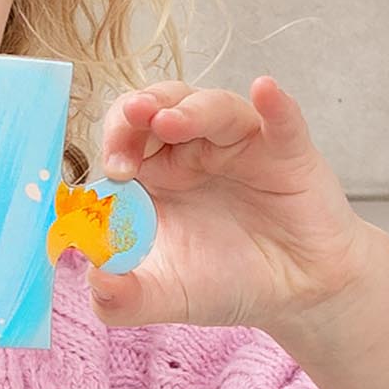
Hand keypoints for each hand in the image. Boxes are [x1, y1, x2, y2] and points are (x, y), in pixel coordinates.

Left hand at [85, 75, 383, 335]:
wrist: (294, 297)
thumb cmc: (227, 283)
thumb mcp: (167, 297)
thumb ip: (123, 299)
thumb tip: (94, 282)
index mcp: (154, 176)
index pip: (121, 140)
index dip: (112, 143)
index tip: (113, 172)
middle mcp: (192, 151)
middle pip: (158, 107)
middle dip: (138, 111)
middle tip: (130, 120)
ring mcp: (239, 146)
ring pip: (212, 108)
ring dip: (189, 108)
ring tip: (169, 119)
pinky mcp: (286, 152)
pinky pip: (281, 121)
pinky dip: (275, 104)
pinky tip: (264, 89)